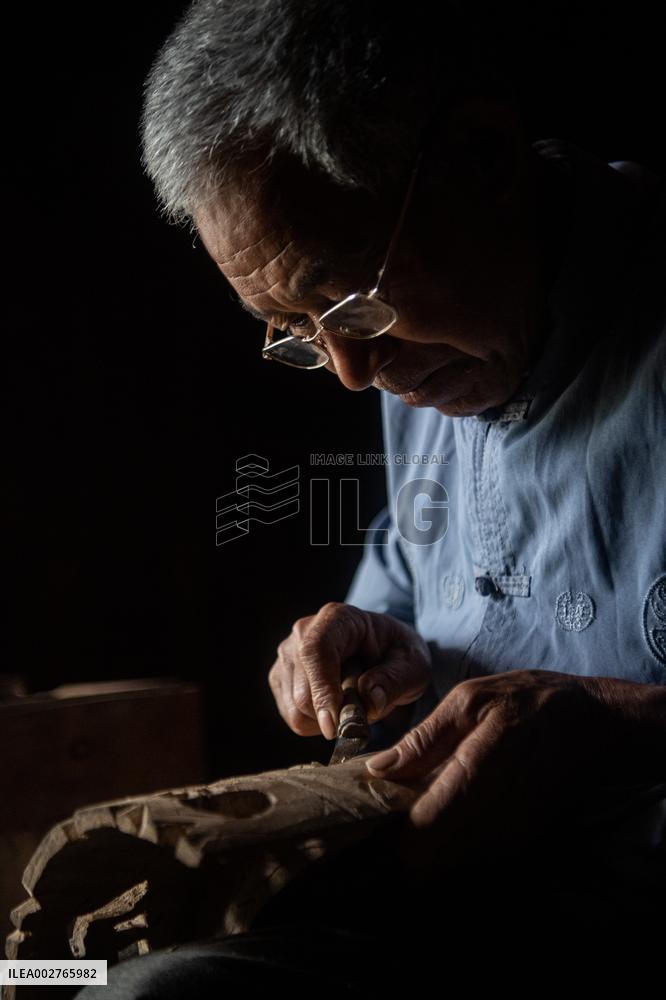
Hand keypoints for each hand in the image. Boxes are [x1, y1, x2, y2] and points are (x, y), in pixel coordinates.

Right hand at [268, 602, 431, 738]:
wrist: (382, 652)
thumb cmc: (397, 654)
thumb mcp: (413, 664)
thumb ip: (395, 680)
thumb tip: (370, 700)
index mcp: (337, 618)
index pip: (316, 651)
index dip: (322, 690)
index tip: (336, 725)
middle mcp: (303, 632)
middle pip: (304, 691)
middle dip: (336, 714)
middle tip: (368, 712)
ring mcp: (287, 656)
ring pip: (296, 710)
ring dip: (328, 720)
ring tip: (353, 702)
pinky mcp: (280, 678)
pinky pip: (293, 718)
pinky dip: (318, 724)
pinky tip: (337, 706)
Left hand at [365, 668, 663, 872]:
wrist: (597, 724)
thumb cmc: (532, 702)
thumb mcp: (471, 700)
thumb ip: (423, 739)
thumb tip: (379, 768)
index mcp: (473, 781)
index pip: (416, 837)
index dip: (383, 833)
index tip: (362, 812)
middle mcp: (491, 822)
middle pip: (427, 862)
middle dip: (396, 841)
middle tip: (379, 808)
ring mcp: (508, 838)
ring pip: (446, 864)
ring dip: (421, 843)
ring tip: (405, 804)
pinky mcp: (518, 842)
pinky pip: (469, 854)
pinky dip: (448, 839)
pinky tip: (439, 806)